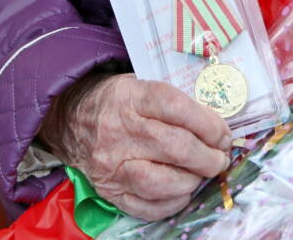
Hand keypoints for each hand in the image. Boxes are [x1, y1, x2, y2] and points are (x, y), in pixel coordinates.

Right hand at [39, 72, 231, 220]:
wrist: (69, 120)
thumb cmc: (116, 101)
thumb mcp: (141, 86)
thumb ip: (176, 104)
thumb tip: (216, 127)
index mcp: (131, 99)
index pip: (177, 109)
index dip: (208, 124)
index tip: (223, 133)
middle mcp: (120, 132)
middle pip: (176, 147)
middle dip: (209, 157)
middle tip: (221, 158)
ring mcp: (112, 165)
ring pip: (161, 181)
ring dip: (192, 181)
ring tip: (202, 174)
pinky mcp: (109, 191)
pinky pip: (146, 206)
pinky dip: (172, 203)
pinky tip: (183, 191)